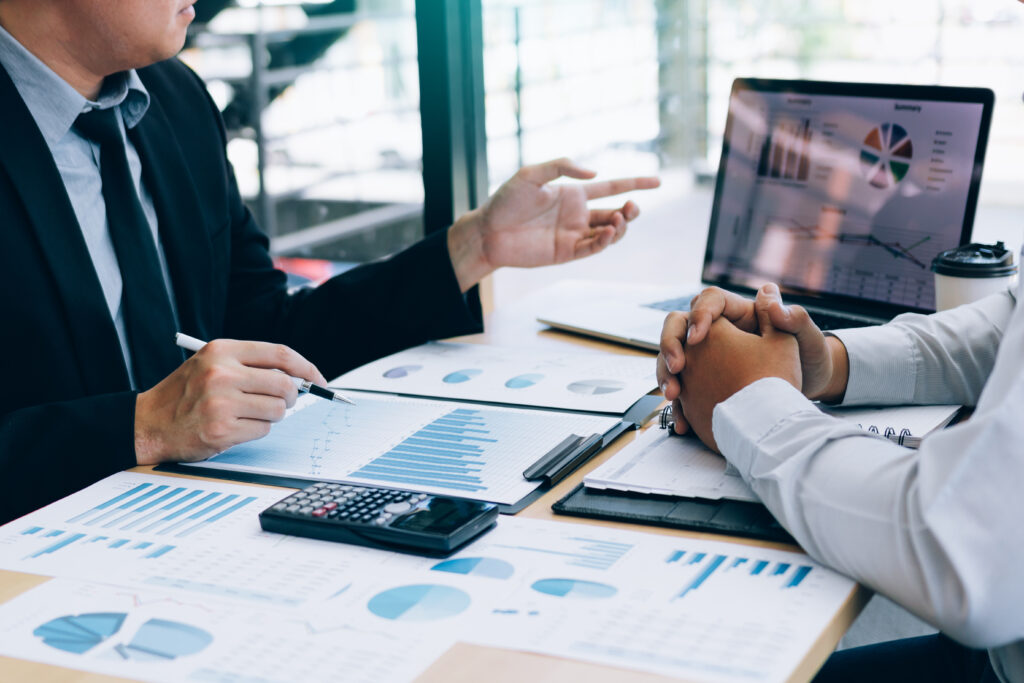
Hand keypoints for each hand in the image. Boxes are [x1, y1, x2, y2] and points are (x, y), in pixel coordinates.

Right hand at [133, 340, 326, 464]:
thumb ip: (250, 365)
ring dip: (270, 415)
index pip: (280, 354)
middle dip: (290, 396)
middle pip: (284, 384)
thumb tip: (299, 377)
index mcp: (222, 350)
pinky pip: (263, 430)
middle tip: (282, 401)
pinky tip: (234, 427)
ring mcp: (221, 402)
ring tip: (246, 414)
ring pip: (277, 409)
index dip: (306, 368)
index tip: (318, 379)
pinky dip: (256, 430)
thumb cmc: (184, 395)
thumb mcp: (211, 365)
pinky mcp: (222, 429)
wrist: (147, 423)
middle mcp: (222, 373)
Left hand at [447, 158, 659, 290]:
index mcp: (574, 193)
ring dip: (620, 227)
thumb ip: (563, 166)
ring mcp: (574, 235)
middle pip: (616, 212)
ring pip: (610, 233)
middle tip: (632, 208)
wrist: (488, 231)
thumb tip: (595, 173)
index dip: (635, 184)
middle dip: (630, 210)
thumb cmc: (506, 200)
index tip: (658, 182)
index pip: (612, 187)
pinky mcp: (566, 253)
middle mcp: (578, 214)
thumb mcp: (532, 173)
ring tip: (618, 219)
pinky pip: (593, 248)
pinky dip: (605, 242)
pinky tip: (607, 232)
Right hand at [657, 284, 845, 434]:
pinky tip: (682, 422)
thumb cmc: (810, 361)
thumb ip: (792, 317)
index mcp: (740, 314)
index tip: (698, 336)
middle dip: (670, 344)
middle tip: (677, 367)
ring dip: (666, 375)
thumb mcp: (806, 339)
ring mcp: (707, 359)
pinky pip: (683, 390)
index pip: (710, 301)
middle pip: (679, 325)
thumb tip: (769, 294)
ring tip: (674, 396)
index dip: (700, 314)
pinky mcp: (704, 384)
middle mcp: (718, 333)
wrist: (807, 396)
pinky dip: (678, 406)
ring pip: (673, 358)